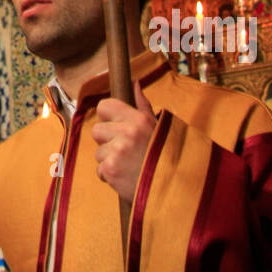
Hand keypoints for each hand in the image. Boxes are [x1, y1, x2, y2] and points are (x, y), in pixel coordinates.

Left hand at [91, 81, 156, 202]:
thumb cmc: (167, 156)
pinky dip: (110, 176)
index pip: (104, 106)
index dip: (107, 117)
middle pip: (96, 130)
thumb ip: (142, 105)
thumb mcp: (157, 126)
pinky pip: (100, 170)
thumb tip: (134, 83)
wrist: (175, 188)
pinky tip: (126, 176)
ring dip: (109, 160)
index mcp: (137, 119)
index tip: (116, 127)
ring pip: (98, 153)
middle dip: (107, 141)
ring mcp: (117, 152)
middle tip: (125, 150)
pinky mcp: (111, 171)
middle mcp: (126, 133)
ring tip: (129, 165)